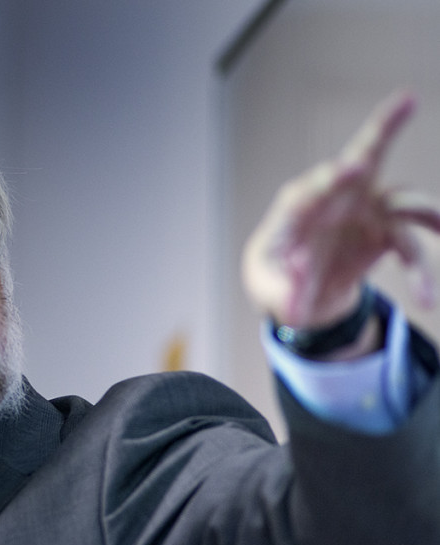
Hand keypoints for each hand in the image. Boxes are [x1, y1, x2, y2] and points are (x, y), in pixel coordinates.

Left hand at [242, 91, 439, 330]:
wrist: (296, 296)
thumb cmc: (273, 280)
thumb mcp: (268, 288)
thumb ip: (282, 288)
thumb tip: (301, 279)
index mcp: (297, 207)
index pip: (312, 187)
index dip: (333, 177)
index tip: (352, 167)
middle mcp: (336, 199)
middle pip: (363, 157)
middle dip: (384, 128)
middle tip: (406, 100)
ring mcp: (366, 213)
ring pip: (404, 202)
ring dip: (429, 215)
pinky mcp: (385, 236)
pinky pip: (411, 250)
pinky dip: (420, 274)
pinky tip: (424, 298)